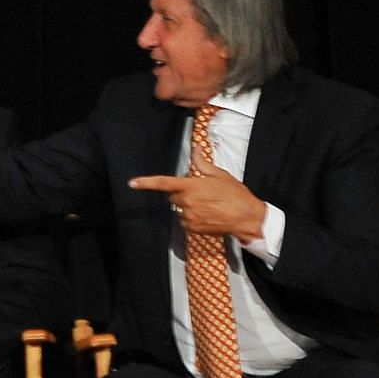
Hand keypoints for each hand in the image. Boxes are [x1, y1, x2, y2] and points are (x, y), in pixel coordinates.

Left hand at [128, 164, 266, 240]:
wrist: (246, 217)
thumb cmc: (235, 195)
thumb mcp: (220, 175)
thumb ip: (202, 163)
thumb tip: (196, 149)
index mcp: (191, 186)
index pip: (163, 183)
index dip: (146, 183)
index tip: (132, 183)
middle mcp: (186, 202)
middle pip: (173, 196)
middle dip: (183, 193)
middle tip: (201, 192)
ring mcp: (188, 216)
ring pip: (180, 209)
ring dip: (188, 205)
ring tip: (208, 205)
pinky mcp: (191, 228)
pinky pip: (185, 220)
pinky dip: (192, 217)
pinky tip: (207, 214)